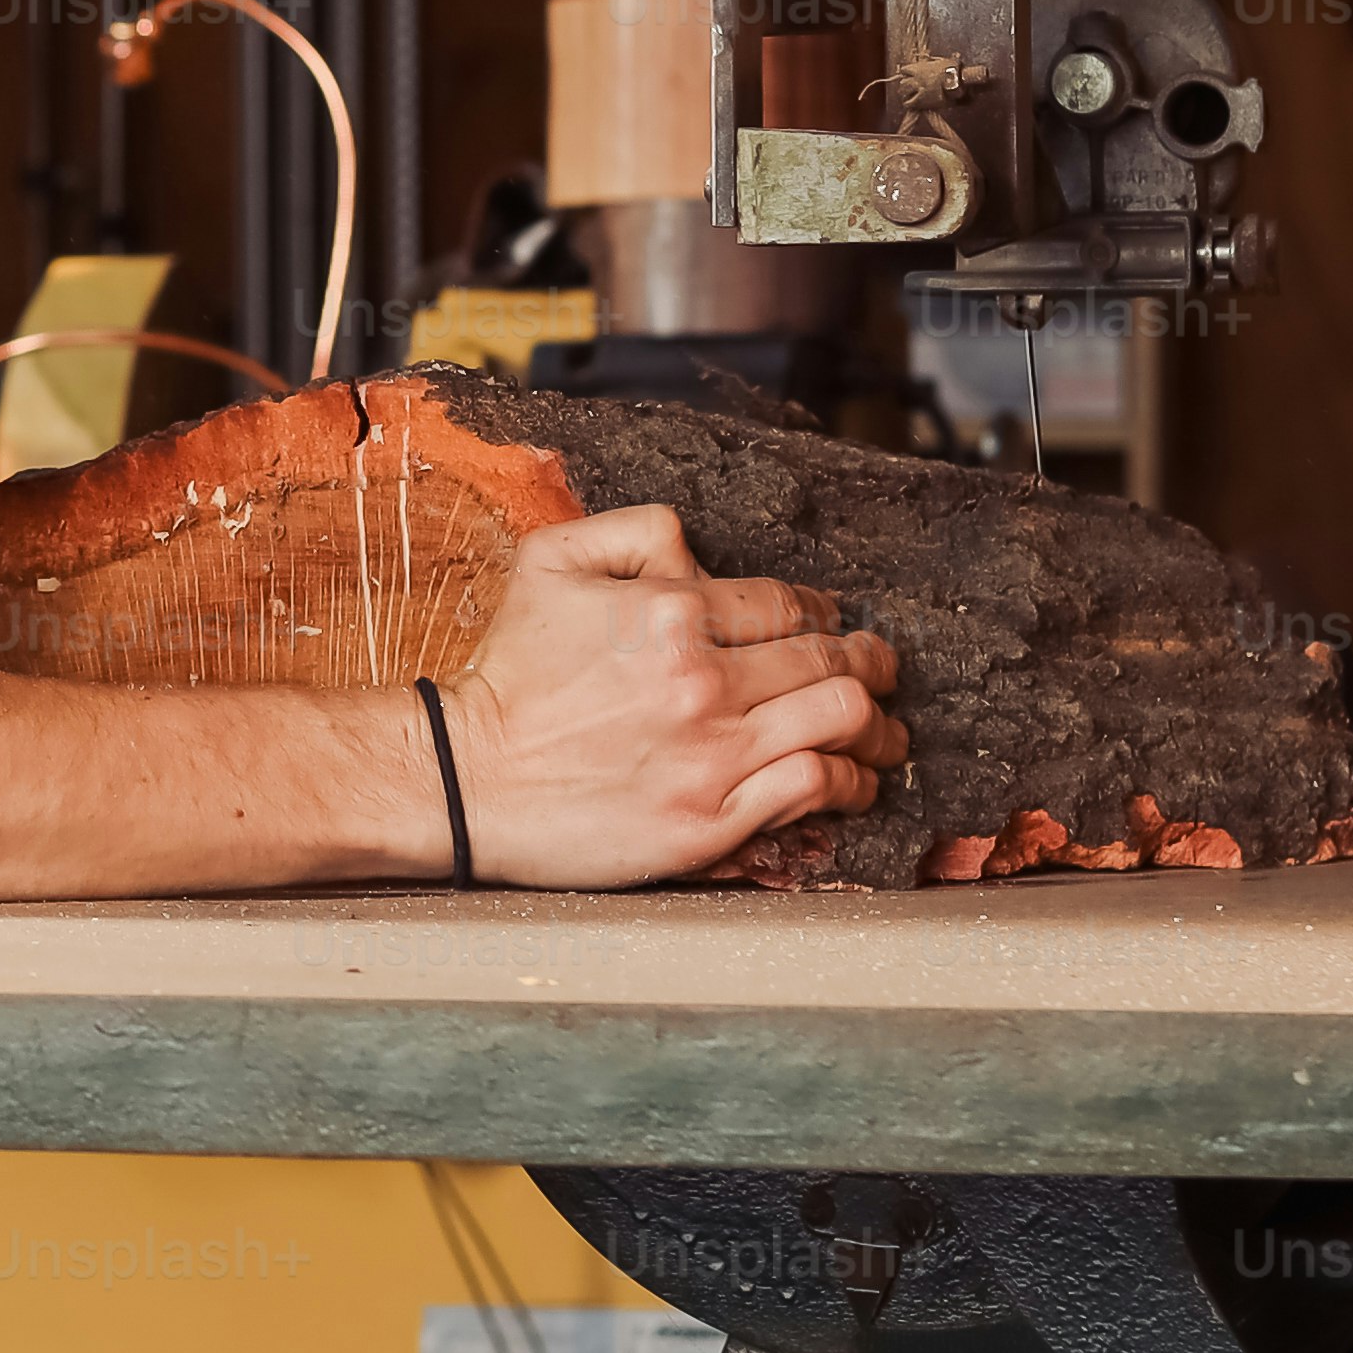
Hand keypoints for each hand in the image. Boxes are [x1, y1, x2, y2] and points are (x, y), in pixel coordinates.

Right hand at [440, 507, 906, 886]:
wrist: (465, 778)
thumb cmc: (507, 674)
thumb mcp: (549, 563)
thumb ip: (632, 531)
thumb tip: (697, 548)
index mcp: (670, 612)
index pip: (786, 603)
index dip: (821, 612)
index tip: (830, 625)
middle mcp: (703, 681)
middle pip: (830, 662)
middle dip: (872, 663)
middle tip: (882, 669)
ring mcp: (713, 755)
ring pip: (841, 722)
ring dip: (878, 724)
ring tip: (887, 730)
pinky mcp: (711, 821)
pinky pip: (814, 789)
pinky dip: (850, 781)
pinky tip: (854, 780)